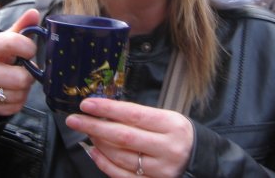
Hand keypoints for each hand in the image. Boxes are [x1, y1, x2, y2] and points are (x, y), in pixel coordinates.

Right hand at [0, 9, 38, 115]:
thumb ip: (21, 27)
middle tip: (24, 70)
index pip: (13, 43)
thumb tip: (34, 13)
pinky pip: (12, 108)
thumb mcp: (3, 40)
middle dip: (28, 75)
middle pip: (20, 78)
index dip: (29, 48)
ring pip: (17, 95)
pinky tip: (10, 92)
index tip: (29, 51)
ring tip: (16, 81)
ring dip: (23, 90)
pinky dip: (17, 101)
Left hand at [66, 98, 193, 177]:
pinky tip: (94, 151)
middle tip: (74, 119)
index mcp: (171, 125)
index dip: (108, 109)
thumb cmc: (177, 134)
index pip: (134, 114)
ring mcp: (160, 170)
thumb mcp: (167, 118)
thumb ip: (139, 116)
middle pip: (123, 136)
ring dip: (98, 143)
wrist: (200, 160)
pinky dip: (104, 163)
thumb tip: (104, 111)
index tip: (87, 104)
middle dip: (94, 126)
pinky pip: (122, 175)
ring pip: (120, 156)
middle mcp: (167, 148)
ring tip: (87, 132)